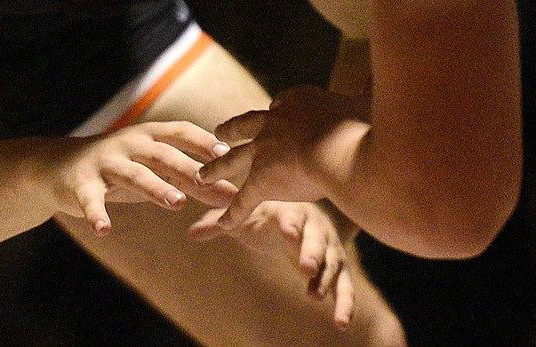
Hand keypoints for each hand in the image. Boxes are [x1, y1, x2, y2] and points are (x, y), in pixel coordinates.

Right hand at [49, 120, 236, 235]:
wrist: (58, 166)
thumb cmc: (120, 168)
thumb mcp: (152, 169)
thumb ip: (188, 178)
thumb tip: (233, 194)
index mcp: (148, 135)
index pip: (180, 131)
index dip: (203, 140)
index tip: (228, 153)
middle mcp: (128, 143)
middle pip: (163, 155)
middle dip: (190, 169)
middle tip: (215, 185)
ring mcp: (104, 162)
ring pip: (134, 174)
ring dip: (156, 187)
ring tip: (177, 203)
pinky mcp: (81, 183)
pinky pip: (90, 200)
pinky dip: (96, 214)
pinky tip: (104, 230)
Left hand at [189, 200, 356, 329]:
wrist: (308, 212)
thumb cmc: (270, 215)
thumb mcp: (247, 218)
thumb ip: (220, 224)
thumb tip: (190, 233)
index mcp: (290, 212)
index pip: (291, 216)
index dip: (291, 223)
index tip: (289, 231)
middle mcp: (314, 229)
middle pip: (315, 240)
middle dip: (312, 253)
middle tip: (306, 267)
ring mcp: (328, 249)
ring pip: (333, 265)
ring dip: (329, 283)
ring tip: (326, 304)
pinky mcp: (337, 268)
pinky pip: (344, 285)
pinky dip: (346, 303)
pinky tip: (343, 323)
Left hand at [196, 85, 368, 231]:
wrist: (339, 150)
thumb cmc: (360, 125)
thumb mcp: (365, 100)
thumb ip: (367, 91)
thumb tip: (377, 76)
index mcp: (296, 100)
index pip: (282, 104)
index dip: (280, 111)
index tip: (278, 111)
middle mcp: (273, 122)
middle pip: (247, 125)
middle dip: (232, 130)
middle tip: (220, 133)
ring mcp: (263, 150)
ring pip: (234, 159)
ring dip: (217, 167)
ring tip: (203, 174)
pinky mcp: (262, 180)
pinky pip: (244, 200)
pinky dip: (232, 213)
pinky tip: (220, 224)